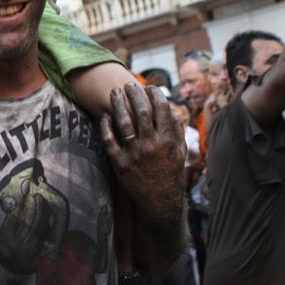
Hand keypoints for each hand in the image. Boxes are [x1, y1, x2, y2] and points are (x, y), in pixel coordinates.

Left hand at [101, 82, 186, 219]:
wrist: (160, 200)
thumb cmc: (170, 173)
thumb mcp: (180, 152)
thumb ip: (177, 130)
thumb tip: (172, 109)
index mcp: (168, 141)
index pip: (162, 110)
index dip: (155, 95)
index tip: (149, 88)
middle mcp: (152, 145)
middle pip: (142, 112)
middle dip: (135, 95)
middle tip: (129, 85)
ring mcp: (135, 154)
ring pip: (124, 122)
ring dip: (118, 104)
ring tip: (115, 93)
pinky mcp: (120, 163)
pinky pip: (110, 140)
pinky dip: (106, 125)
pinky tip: (105, 115)